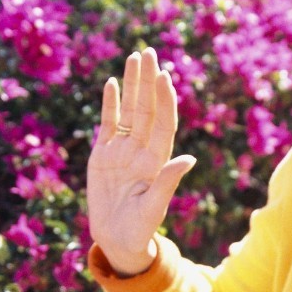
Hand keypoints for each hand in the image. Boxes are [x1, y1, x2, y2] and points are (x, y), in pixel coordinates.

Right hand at [87, 47, 195, 276]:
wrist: (117, 240)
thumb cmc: (139, 229)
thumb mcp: (153, 208)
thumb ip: (167, 182)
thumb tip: (189, 158)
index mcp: (156, 161)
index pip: (163, 122)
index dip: (164, 99)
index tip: (165, 76)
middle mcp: (142, 150)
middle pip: (147, 109)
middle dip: (148, 81)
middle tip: (149, 52)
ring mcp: (122, 150)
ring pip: (128, 110)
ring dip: (132, 84)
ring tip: (135, 57)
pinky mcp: (103, 155)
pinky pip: (108, 124)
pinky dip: (110, 104)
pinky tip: (112, 82)